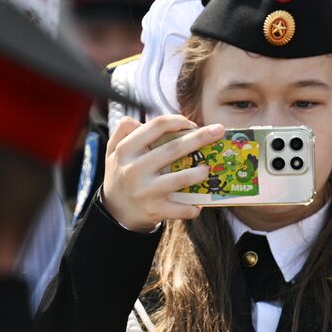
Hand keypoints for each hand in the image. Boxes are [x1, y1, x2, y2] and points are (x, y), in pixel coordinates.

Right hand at [102, 114, 224, 232]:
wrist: (113, 211)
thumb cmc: (120, 175)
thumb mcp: (113, 150)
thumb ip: (123, 131)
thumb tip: (138, 119)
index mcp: (127, 150)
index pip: (156, 126)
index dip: (178, 121)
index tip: (192, 124)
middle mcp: (135, 169)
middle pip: (173, 148)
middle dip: (200, 137)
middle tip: (219, 130)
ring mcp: (146, 191)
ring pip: (180, 178)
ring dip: (199, 173)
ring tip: (208, 169)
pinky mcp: (155, 210)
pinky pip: (180, 208)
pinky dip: (193, 207)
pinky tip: (200, 203)